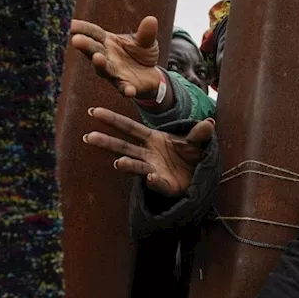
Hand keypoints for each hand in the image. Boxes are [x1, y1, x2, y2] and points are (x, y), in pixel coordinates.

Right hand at [71, 17, 166, 103]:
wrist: (150, 75)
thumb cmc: (141, 54)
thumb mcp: (146, 41)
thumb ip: (146, 33)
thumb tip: (151, 20)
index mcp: (107, 42)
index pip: (93, 33)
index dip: (82, 28)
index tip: (70, 24)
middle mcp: (106, 57)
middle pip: (93, 49)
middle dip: (85, 45)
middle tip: (75, 40)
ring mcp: (114, 72)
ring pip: (103, 69)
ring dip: (99, 64)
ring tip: (97, 58)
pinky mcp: (125, 86)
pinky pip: (124, 88)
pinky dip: (126, 89)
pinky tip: (129, 90)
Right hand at [83, 108, 213, 195]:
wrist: (199, 175)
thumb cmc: (191, 154)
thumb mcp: (197, 141)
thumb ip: (199, 134)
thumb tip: (209, 123)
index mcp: (152, 139)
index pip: (129, 128)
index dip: (113, 120)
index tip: (95, 112)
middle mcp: (148, 154)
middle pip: (124, 146)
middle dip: (107, 142)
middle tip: (89, 137)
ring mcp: (154, 170)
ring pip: (136, 166)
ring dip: (126, 164)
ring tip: (117, 163)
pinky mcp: (165, 185)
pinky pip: (158, 183)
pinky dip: (154, 180)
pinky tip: (151, 177)